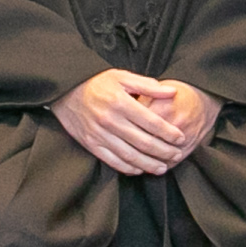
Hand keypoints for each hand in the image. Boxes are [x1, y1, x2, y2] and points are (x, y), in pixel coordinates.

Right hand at [53, 67, 209, 174]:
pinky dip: (127, 168)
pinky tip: (139, 169)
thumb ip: (147, 85)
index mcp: (121, 102)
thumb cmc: (96, 82)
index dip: (168, 132)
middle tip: (177, 155)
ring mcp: (100, 134)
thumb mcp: (121, 76)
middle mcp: (111, 120)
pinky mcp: (91, 144)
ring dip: (148, 164)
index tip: (181, 138)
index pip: (151, 122)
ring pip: (129, 155)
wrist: (65, 90)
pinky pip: (112, 160)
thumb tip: (172, 91)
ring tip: (162, 168)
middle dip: (163, 151)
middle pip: (143, 142)